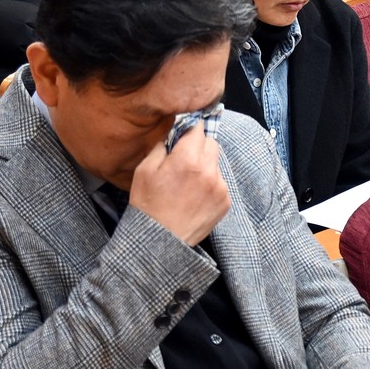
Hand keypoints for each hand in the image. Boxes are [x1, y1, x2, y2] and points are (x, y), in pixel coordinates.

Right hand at [128, 122, 229, 245]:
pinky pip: (220, 182)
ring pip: (216, 163)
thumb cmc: (148, 205)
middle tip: (183, 158)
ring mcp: (220, 187)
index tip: (186, 129)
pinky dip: (210, 183)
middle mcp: (209, 170)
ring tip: (187, 182)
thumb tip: (174, 132)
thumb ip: (162, 145)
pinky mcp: (225, 201)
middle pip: (211, 143)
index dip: (191, 127)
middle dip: (199, 145)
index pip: (198, 128)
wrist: (161, 241)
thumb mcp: (144, 170)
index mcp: (188, 159)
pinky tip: (194, 196)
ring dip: (205, 165)